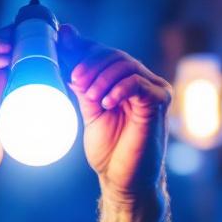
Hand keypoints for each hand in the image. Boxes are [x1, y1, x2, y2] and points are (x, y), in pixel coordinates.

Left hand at [59, 25, 171, 204]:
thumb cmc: (109, 150)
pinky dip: (118, 88)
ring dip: (102, 77)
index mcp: (126, 82)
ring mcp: (154, 90)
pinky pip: (138, 84)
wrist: (123, 180)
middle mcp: (143, 82)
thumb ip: (83, 84)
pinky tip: (106, 102)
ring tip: (89, 96)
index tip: (62, 41)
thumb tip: (67, 50)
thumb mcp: (89, 111)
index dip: (84, 48)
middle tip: (75, 80)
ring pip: (126, 65)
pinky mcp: (159, 102)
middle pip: (116, 55)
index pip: (106, 54)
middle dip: (91, 64)